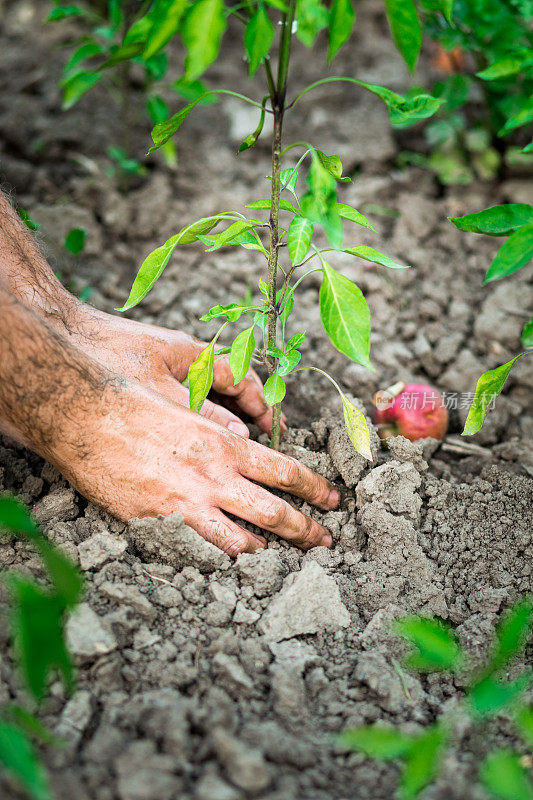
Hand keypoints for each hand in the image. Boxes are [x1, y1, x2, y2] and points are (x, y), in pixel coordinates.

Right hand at [59, 379, 337, 554]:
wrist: (83, 413)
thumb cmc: (133, 398)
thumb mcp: (188, 401)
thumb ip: (219, 424)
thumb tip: (244, 437)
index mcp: (224, 444)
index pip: (285, 471)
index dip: (314, 488)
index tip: (331, 499)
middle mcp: (212, 477)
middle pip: (274, 512)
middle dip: (305, 529)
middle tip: (324, 540)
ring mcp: (185, 504)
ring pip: (242, 541)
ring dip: (268, 551)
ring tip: (284, 560)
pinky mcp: (157, 522)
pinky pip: (199, 549)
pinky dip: (220, 558)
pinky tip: (231, 564)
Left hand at [60, 304, 285, 437]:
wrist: (58, 332)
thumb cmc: (105, 356)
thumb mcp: (158, 393)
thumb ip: (201, 415)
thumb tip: (239, 434)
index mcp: (193, 354)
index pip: (242, 378)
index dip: (261, 403)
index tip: (272, 427)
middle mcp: (183, 357)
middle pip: (229, 384)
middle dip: (247, 410)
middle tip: (261, 438)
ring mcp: (164, 364)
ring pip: (205, 391)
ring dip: (220, 414)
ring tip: (231, 443)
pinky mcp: (146, 373)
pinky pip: (182, 394)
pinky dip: (193, 414)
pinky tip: (190, 436)